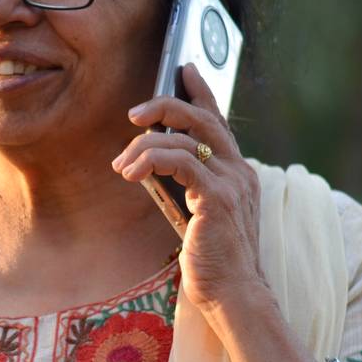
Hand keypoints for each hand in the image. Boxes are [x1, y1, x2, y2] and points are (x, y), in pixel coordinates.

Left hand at [111, 63, 268, 316]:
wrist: (233, 293)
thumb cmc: (212, 259)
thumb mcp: (198, 213)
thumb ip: (187, 185)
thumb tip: (153, 163)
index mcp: (238, 172)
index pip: (219, 121)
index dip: (202, 91)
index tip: (183, 68)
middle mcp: (240, 171)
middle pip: (203, 118)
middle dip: (166, 105)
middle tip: (134, 114)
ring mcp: (232, 183)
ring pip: (183, 139)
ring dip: (143, 147)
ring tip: (122, 166)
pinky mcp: (217, 198)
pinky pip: (179, 162)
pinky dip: (150, 161)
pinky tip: (130, 175)